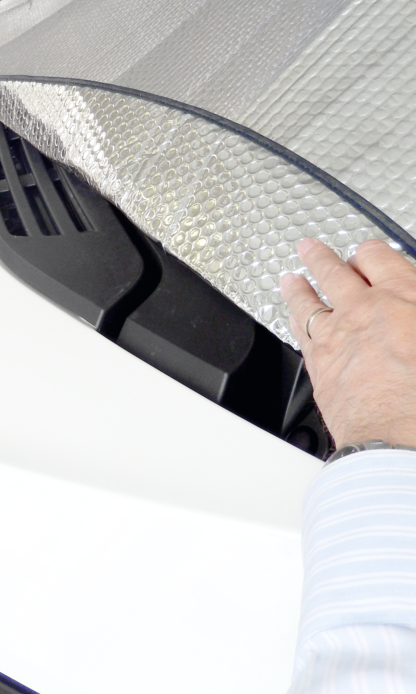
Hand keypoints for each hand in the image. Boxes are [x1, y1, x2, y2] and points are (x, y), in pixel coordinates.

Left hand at [279, 238, 415, 451]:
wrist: (406, 443)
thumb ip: (414, 310)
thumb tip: (411, 307)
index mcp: (404, 297)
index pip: (379, 258)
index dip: (370, 253)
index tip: (367, 252)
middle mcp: (365, 310)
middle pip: (335, 272)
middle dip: (321, 258)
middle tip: (310, 249)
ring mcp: (337, 337)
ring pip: (307, 300)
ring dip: (298, 286)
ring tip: (290, 278)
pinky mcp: (320, 365)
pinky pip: (300, 332)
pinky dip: (293, 319)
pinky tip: (291, 319)